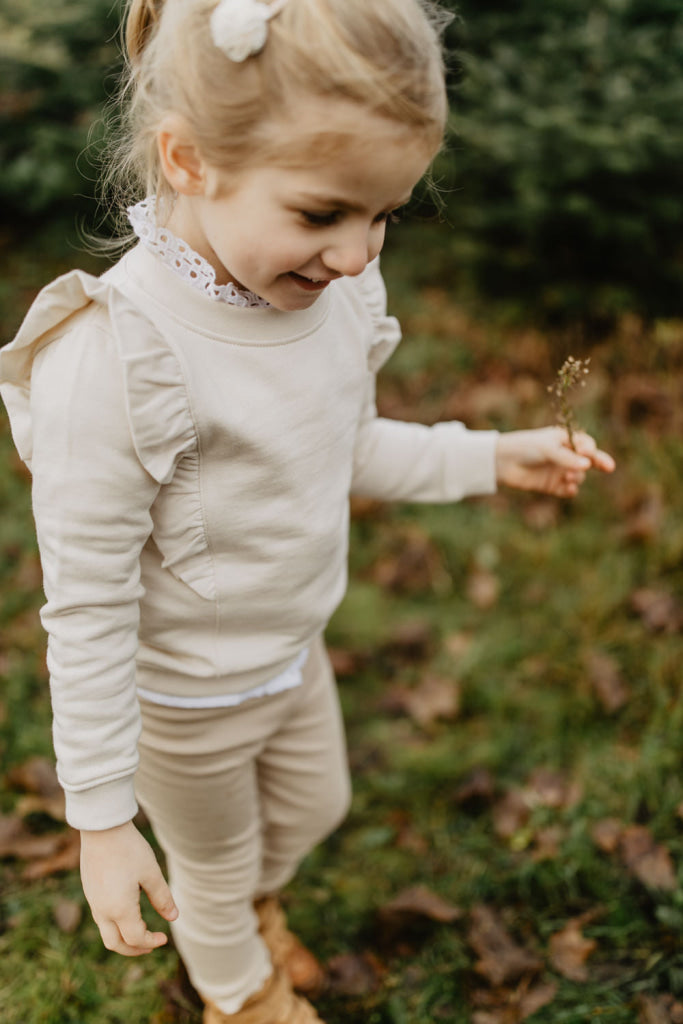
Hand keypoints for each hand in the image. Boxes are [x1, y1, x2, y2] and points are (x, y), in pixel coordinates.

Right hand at [80, 820, 178, 955]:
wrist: (101, 828)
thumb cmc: (129, 849)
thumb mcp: (151, 873)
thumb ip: (162, 898)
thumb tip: (174, 917)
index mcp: (119, 909)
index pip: (135, 939)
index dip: (151, 942)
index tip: (165, 937)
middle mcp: (102, 910)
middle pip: (115, 944)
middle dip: (134, 949)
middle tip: (151, 944)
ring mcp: (93, 901)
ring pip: (106, 932)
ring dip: (123, 938)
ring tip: (141, 931)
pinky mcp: (89, 891)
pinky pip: (101, 918)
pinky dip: (115, 924)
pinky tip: (128, 912)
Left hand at [495, 427, 614, 496]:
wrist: (502, 462)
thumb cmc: (525, 447)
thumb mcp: (547, 449)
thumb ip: (566, 457)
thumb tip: (587, 465)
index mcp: (566, 440)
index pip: (587, 446)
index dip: (593, 450)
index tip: (590, 454)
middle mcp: (566, 456)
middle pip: (589, 462)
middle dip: (597, 464)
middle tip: (608, 467)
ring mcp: (560, 471)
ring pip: (579, 477)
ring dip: (577, 477)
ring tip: (566, 477)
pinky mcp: (552, 485)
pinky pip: (568, 490)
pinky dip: (570, 490)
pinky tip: (568, 489)